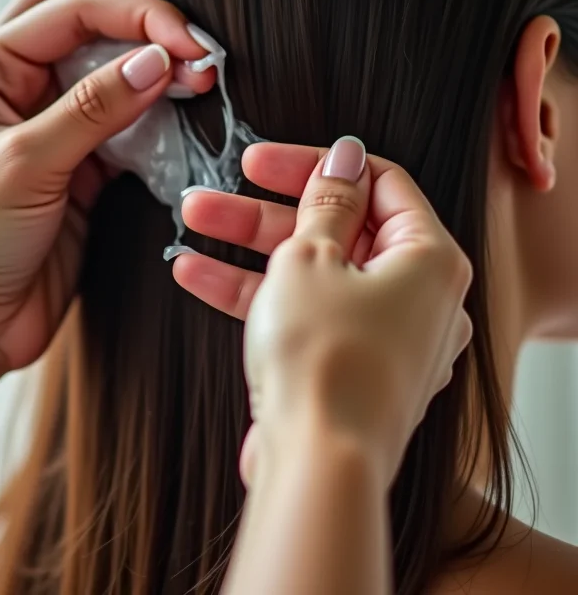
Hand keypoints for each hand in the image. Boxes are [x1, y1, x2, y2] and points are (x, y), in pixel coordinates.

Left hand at [0, 0, 214, 368]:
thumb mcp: (28, 163)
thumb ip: (95, 108)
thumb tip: (158, 59)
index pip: (70, 7)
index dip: (133, 11)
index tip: (184, 39)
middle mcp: (22, 83)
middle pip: (86, 11)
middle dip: (139, 1)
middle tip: (188, 8)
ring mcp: (57, 121)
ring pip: (115, 64)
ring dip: (158, 60)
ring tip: (201, 69)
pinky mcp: (86, 160)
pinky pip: (131, 119)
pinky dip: (161, 111)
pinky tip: (186, 106)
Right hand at [175, 138, 471, 482]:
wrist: (319, 464)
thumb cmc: (327, 360)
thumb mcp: (312, 256)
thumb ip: (327, 202)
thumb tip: (345, 157)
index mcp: (427, 258)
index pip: (378, 184)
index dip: (316, 166)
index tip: (264, 163)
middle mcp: (415, 296)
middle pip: (335, 228)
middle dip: (264, 210)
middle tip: (216, 193)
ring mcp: (381, 334)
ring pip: (310, 270)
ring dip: (248, 246)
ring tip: (193, 220)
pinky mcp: (347, 364)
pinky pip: (303, 313)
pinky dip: (257, 293)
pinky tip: (199, 273)